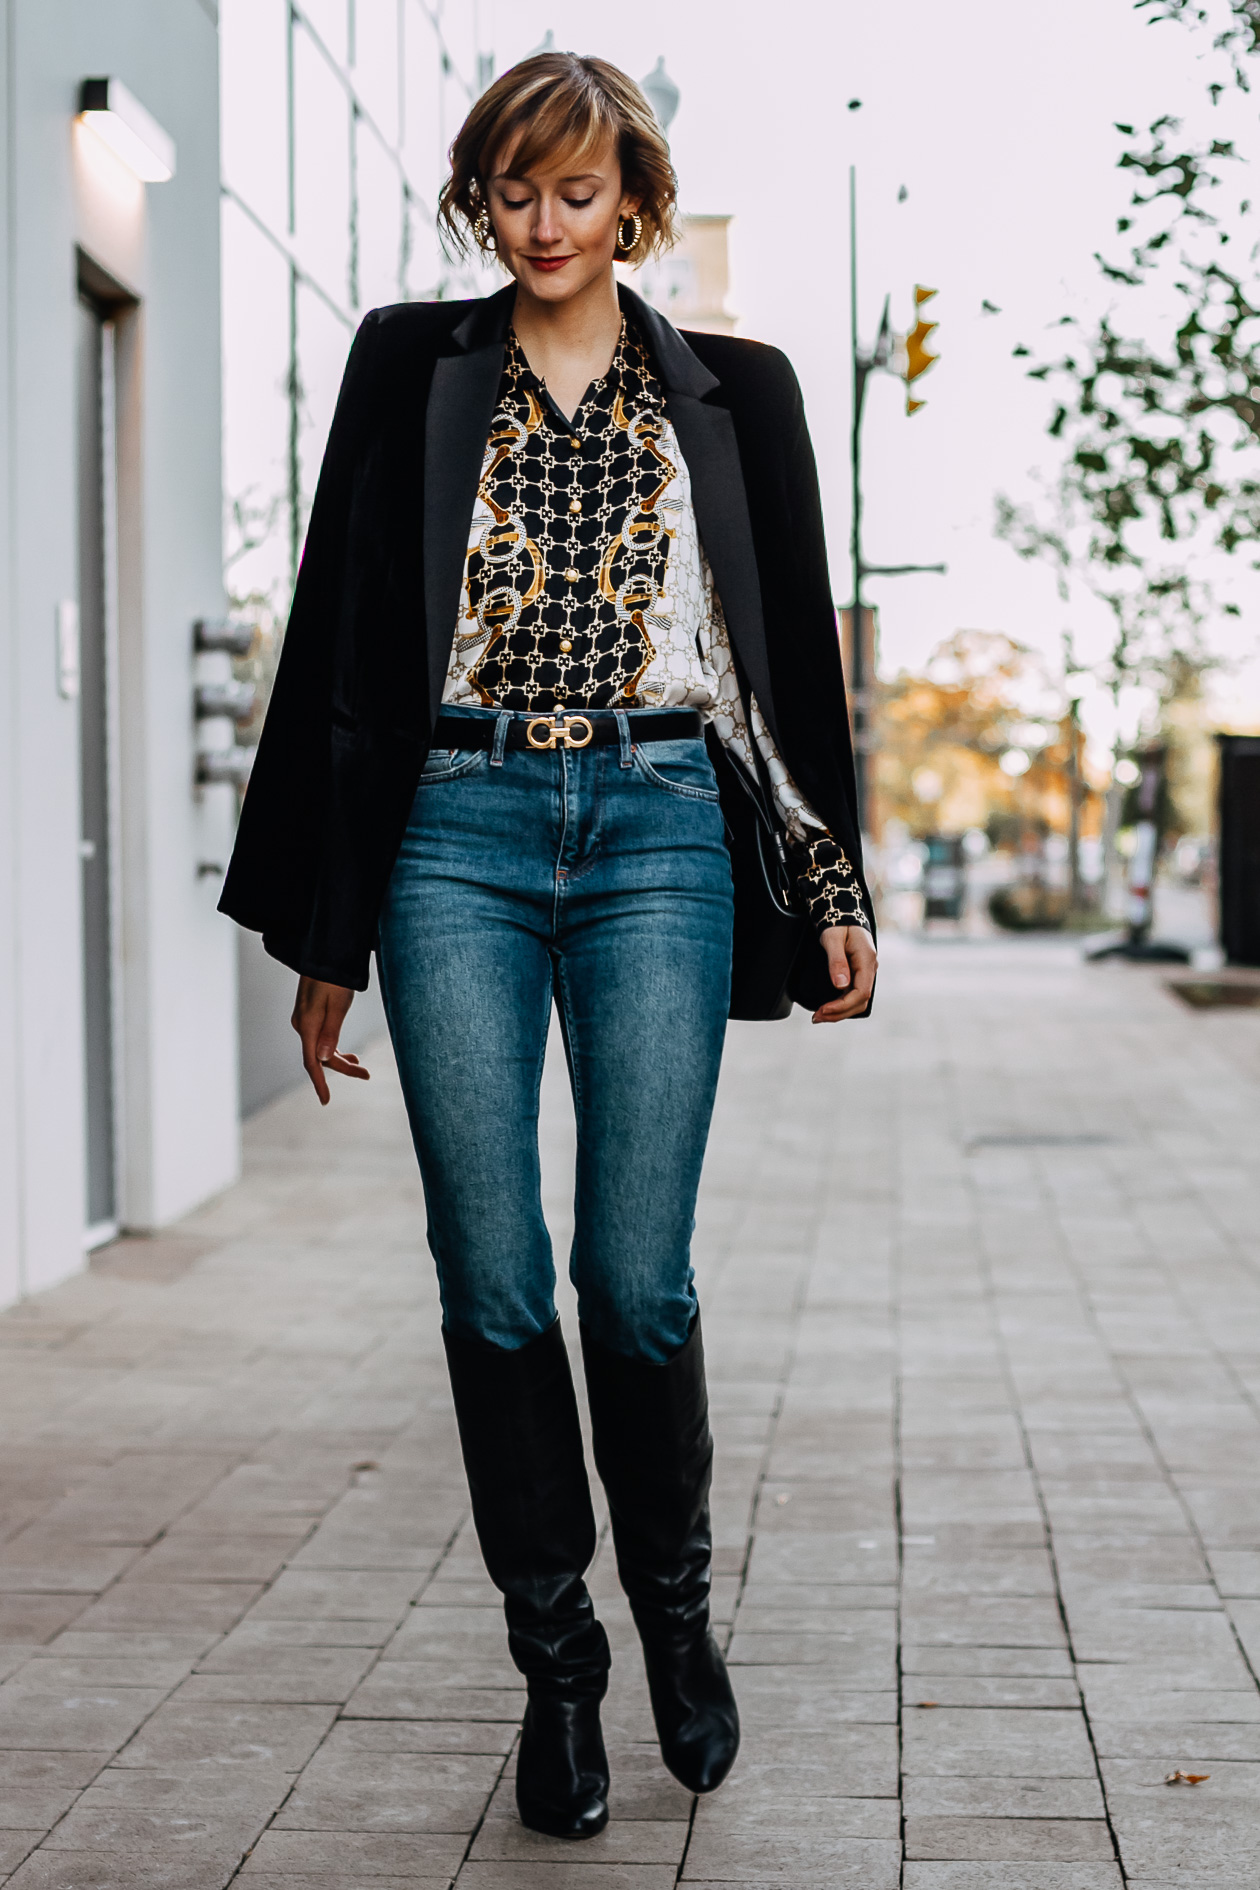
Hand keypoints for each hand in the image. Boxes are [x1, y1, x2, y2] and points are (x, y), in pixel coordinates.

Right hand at [291, 976, 370, 1104]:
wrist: (326, 953)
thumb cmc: (335, 977)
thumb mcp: (337, 1004)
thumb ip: (331, 1032)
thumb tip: (325, 1058)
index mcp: (307, 1024)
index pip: (312, 1061)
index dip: (319, 1082)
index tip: (326, 1101)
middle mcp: (302, 1024)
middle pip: (320, 1057)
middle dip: (343, 1068)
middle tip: (367, 1075)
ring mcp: (305, 1020)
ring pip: (321, 1048)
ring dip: (341, 1059)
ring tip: (361, 1066)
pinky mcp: (310, 1015)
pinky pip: (321, 1038)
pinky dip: (335, 1048)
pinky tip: (348, 1053)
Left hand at [812, 925, 877, 1023]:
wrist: (842, 914)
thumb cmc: (837, 924)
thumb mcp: (833, 939)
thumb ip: (836, 961)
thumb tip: (841, 985)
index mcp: (867, 960)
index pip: (861, 993)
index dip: (843, 1005)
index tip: (823, 1010)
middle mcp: (869, 968)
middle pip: (860, 1001)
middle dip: (839, 1013)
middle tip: (816, 1017)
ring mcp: (865, 972)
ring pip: (858, 1001)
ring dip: (840, 1012)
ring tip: (819, 1016)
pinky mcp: (858, 975)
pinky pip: (853, 995)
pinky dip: (841, 1005)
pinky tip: (828, 1008)